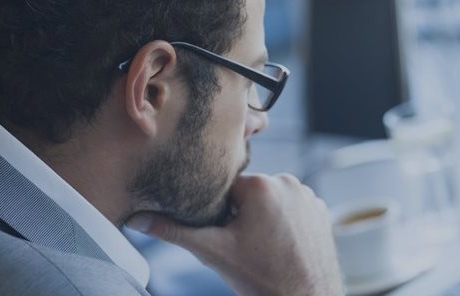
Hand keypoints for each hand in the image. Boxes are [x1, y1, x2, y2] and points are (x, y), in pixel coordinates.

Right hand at [127, 173, 342, 295]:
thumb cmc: (261, 278)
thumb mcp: (212, 251)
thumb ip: (174, 231)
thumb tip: (138, 219)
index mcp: (260, 185)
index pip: (225, 186)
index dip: (220, 210)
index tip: (223, 231)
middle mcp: (287, 182)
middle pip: (250, 192)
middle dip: (242, 214)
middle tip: (242, 243)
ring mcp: (307, 196)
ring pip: (271, 200)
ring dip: (264, 217)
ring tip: (263, 246)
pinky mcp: (320, 210)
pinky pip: (292, 208)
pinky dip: (284, 223)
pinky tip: (280, 245)